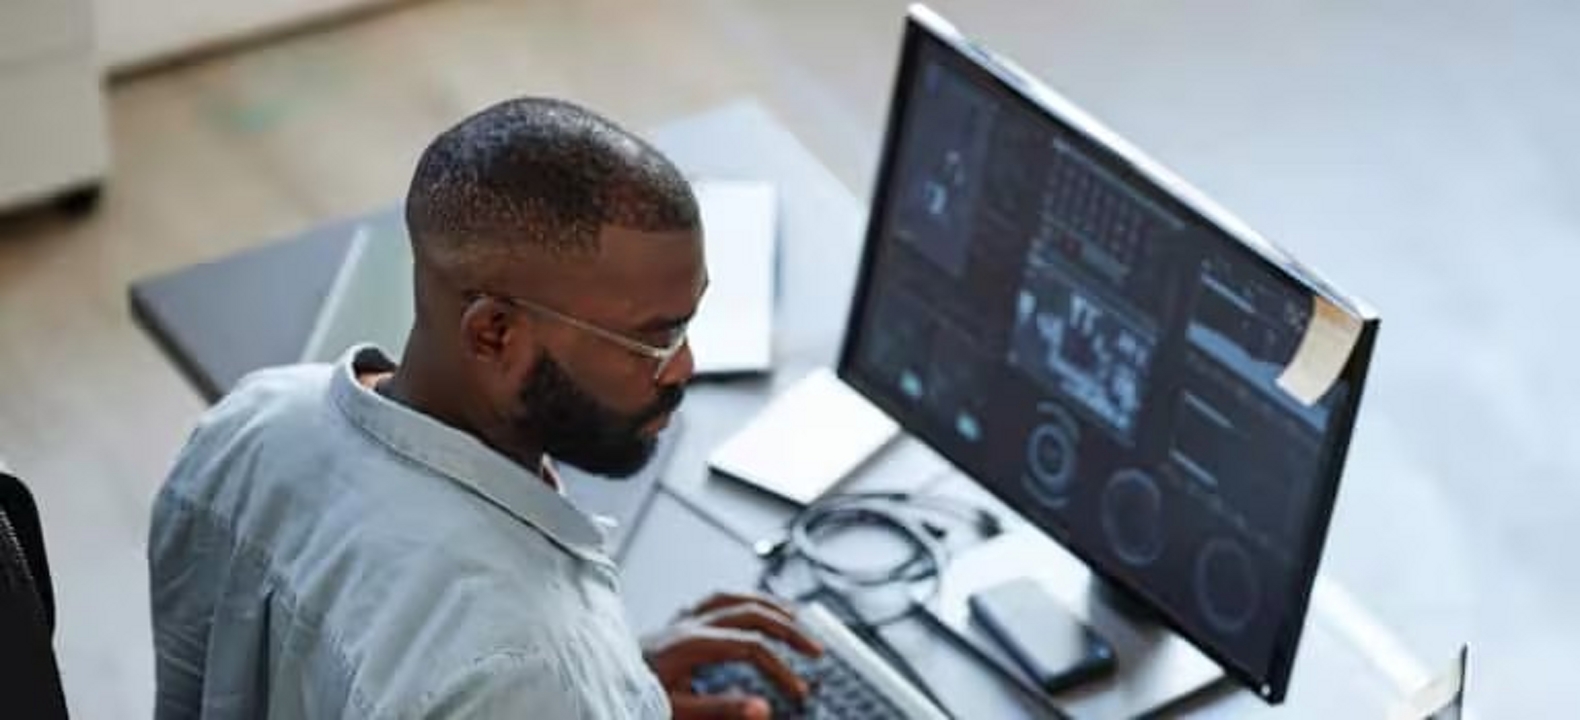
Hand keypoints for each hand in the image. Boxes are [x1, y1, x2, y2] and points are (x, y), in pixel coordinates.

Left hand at [646, 592, 823, 718]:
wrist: (593, 688)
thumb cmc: (630, 697)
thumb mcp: (676, 711)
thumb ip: (720, 709)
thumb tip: (762, 708)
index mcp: (687, 643)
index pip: (750, 647)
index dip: (780, 668)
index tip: (796, 691)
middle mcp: (685, 623)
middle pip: (749, 612)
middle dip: (787, 629)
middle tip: (814, 649)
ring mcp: (678, 619)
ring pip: (734, 597)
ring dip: (769, 605)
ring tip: (796, 618)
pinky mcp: (673, 624)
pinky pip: (715, 599)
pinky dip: (742, 600)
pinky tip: (753, 607)